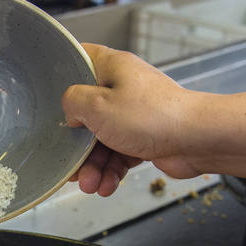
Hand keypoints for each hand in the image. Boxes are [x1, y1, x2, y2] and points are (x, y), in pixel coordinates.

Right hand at [62, 44, 202, 195]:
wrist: (196, 140)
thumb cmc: (153, 116)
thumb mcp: (98, 105)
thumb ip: (72, 102)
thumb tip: (69, 111)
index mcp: (112, 68)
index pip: (80, 59)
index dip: (62, 75)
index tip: (49, 95)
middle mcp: (123, 89)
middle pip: (86, 113)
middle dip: (77, 144)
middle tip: (72, 163)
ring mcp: (134, 115)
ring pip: (101, 140)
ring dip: (93, 166)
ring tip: (91, 184)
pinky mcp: (143, 138)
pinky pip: (118, 155)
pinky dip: (110, 171)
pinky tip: (107, 185)